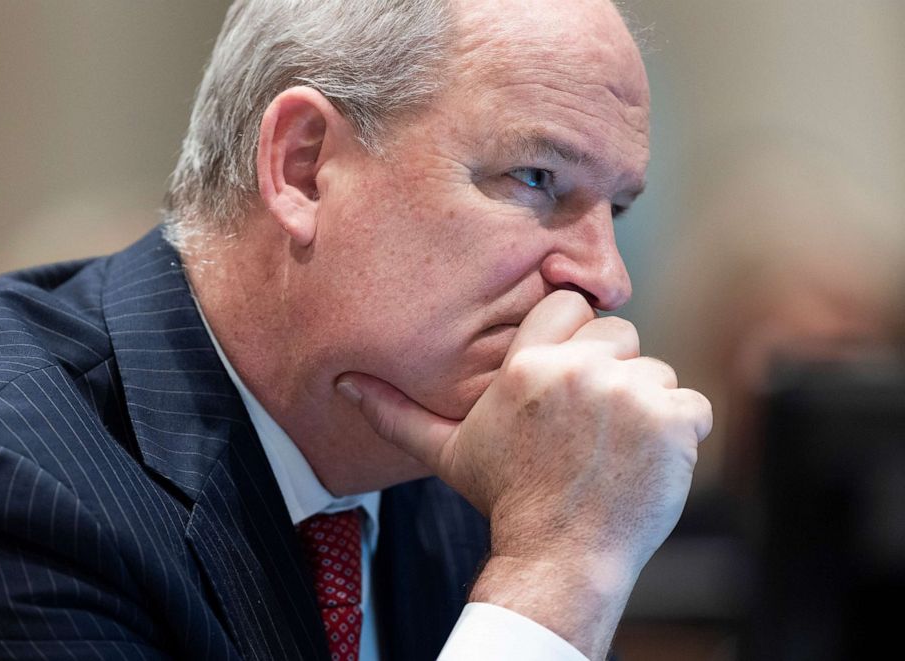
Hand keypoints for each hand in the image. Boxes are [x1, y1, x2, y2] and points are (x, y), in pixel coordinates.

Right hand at [336, 290, 711, 657]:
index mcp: (527, 364)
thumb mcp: (445, 451)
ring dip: (644, 406)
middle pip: (618, 335)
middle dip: (610, 372)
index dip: (574, 339)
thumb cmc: (505, 499)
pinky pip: (691, 405)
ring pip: (656, 371)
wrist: (559, 556)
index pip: (569, 306)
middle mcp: (578, 370)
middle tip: (589, 424)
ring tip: (612, 449)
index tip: (570, 377)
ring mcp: (629, 394)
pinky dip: (679, 434)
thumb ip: (397, 412)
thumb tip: (345, 385)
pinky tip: (643, 462)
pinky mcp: (672, 422)